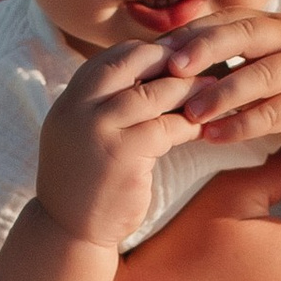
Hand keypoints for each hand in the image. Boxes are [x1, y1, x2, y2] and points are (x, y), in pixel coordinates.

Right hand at [34, 39, 203, 251]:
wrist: (67, 229)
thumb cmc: (87, 179)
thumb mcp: (84, 132)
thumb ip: (105, 104)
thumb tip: (149, 72)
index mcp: (71, 98)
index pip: (113, 56)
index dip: (149, 51)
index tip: (179, 52)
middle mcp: (79, 108)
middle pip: (131, 62)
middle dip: (170, 59)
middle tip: (202, 60)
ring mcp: (98, 129)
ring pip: (153, 94)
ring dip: (187, 89)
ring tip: (213, 87)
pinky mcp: (122, 155)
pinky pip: (166, 128)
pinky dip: (188, 124)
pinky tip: (203, 126)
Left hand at [155, 10, 280, 162]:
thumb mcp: (263, 58)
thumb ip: (228, 54)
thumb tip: (166, 58)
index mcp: (273, 23)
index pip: (229, 19)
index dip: (194, 32)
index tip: (159, 50)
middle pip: (246, 36)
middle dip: (207, 50)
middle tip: (173, 69)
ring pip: (260, 76)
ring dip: (222, 95)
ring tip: (191, 113)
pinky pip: (272, 115)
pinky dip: (240, 126)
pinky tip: (214, 137)